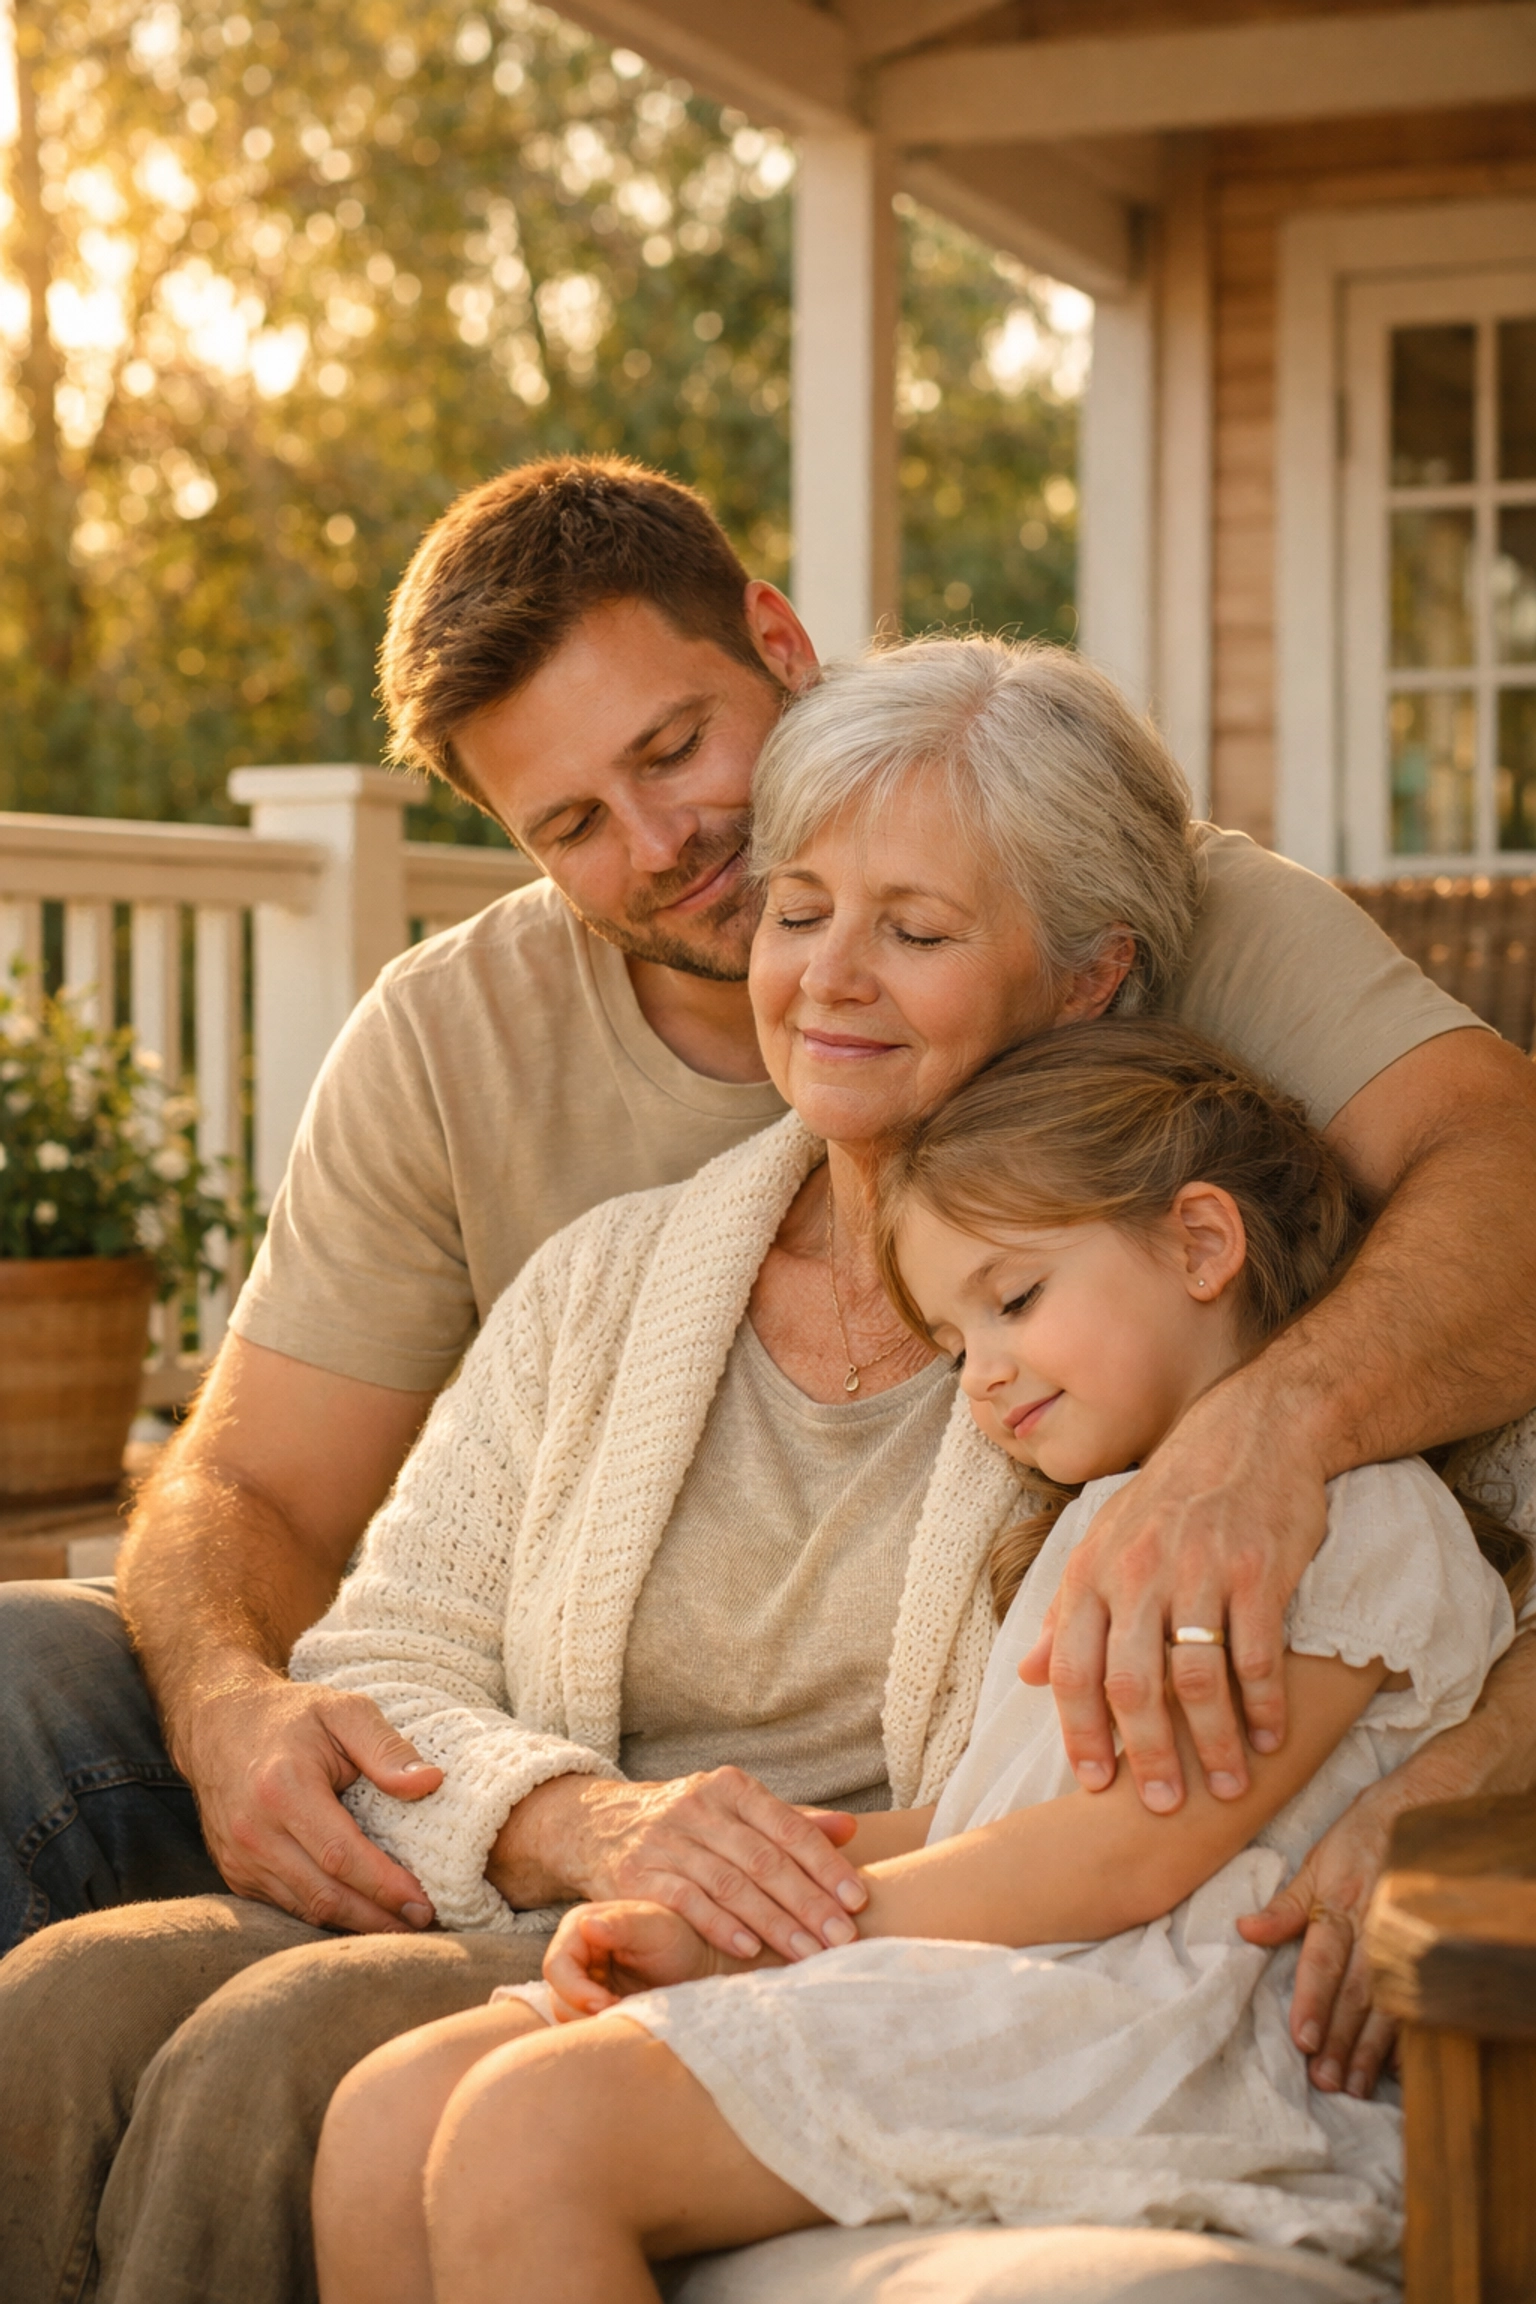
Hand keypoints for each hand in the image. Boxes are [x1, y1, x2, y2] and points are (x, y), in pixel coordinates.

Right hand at [176, 1668, 443, 1933]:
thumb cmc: (291, 1717)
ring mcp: (240, 1858)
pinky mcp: (235, 1873)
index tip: (425, 1902)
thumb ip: (386, 1747)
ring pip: (306, 1908)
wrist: (220, 1724)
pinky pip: (287, 1905)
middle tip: (424, 1921)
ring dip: (356, 1923)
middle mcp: (254, 1831)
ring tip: (401, 1923)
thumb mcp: (343, 1711)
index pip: (340, 1854)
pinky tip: (362, 1911)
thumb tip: (430, 1781)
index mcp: (283, 1789)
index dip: (384, 1885)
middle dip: (378, 1916)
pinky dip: (326, 1913)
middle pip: (324, 1894)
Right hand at [488, 1768, 866, 1963]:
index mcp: (731, 1787)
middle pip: (765, 1860)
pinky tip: (750, 1949)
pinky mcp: (639, 1873)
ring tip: (809, 1953)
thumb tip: (850, 1830)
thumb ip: (789, 1822)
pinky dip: (720, 1926)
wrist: (598, 1824)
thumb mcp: (733, 1810)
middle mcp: (700, 1807)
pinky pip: (686, 1900)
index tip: (857, 1901)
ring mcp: (667, 1839)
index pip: (789, 1828)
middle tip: (844, 1939)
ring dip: (774, 1923)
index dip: (826, 1866)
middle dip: (809, 1903)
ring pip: (731, 1884)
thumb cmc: (686, 1823)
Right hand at [544, 1898, 726, 2020]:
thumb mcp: (656, 1927)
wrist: (700, 1963)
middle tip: (623, 2013)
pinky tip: (629, 2020)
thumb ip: (622, 1924)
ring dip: (594, 2022)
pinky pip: (582, 2025)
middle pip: (557, 1995)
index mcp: (581, 1926)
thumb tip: (586, 1925)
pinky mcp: (593, 2005)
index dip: (575, 1990)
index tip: (607, 2003)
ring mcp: (583, 1981)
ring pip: (567, 2015)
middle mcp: (575, 1953)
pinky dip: (602, 2028)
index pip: (556, 1965)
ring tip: (631, 2014)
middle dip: (585, 2011)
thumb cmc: (681, 1937)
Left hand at [1020, 1377, 1328, 1810]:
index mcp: (1093, 1573)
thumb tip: (1025, 1673)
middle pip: (1131, 1685)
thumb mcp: (1103, 1543)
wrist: (1249, 1433)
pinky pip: (1258, 1654)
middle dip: (1147, 1755)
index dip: (1080, 1732)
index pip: (1071, 1667)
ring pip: (1196, 1679)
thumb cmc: (1169, 1499)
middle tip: (1163, 1806)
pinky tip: (1271, 1736)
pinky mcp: (1257, 1572)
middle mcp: (1138, 1575)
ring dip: (1212, 1742)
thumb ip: (1065, 1613)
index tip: (1095, 1784)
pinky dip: (1264, 1704)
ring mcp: (1199, 1573)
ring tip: (1228, 1786)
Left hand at [1236, 1776, 1402, 2096]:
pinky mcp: (1428, 1950)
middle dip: (1341, 2040)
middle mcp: (1374, 1928)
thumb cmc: (1360, 1839)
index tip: (1304, 2040)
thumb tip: (1245, 1930)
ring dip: (1370, 2048)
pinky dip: (1410, 2036)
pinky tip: (1398, 2067)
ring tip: (1355, 2085)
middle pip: (1356, 1994)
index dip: (1314, 2001)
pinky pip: (1422, 2000)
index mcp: (1340, 1906)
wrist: (1421, 1811)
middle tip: (1327, 2081)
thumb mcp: (1317, 1864)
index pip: (1324, 1961)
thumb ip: (1285, 1907)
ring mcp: (1406, 1941)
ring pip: (1389, 2004)